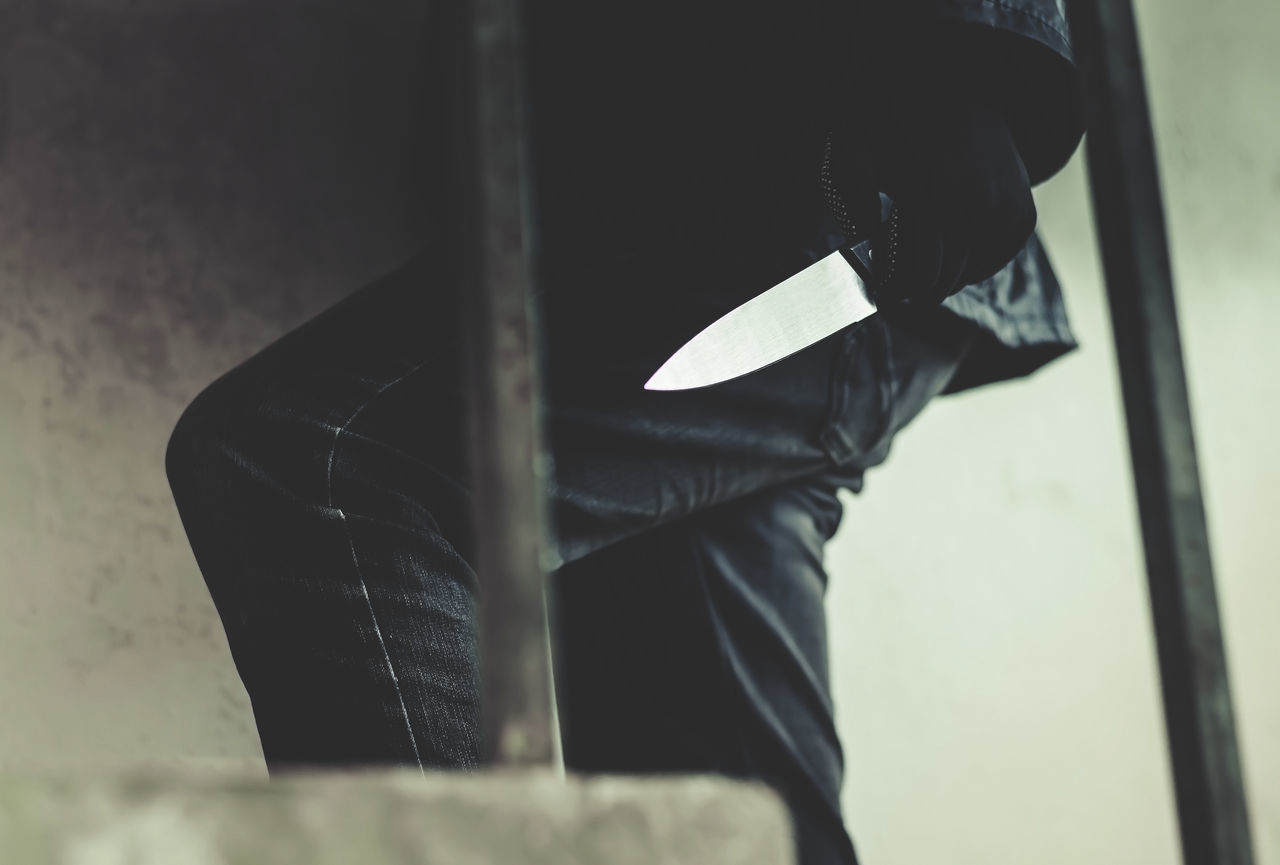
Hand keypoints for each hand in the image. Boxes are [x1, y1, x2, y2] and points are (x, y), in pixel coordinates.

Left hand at [824, 81, 1036, 305]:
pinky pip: (991, 264)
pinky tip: (947, 232)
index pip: (922, 275)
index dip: (894, 282)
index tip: (878, 267)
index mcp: (938, 193)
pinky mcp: (1024, 215)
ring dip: (938, 267)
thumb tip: (860, 239)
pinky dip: (967, 259)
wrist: (960, 87)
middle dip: (912, 279)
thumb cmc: (897, 119)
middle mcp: (981, 205)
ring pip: (967, 277)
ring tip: (919, 233)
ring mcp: (1008, 211)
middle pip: (944, 282)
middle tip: (894, 252)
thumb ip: (851, 194)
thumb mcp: (856, 145)